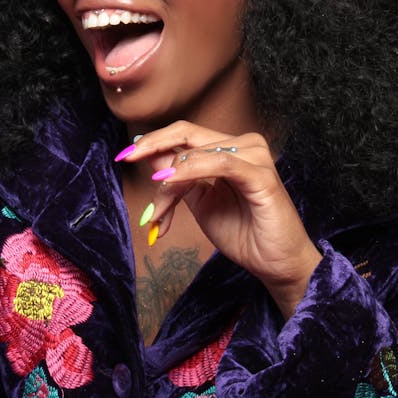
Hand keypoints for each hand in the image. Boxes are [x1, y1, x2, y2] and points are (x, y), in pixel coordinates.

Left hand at [119, 121, 321, 317]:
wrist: (274, 264)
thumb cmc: (242, 232)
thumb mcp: (199, 201)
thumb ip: (178, 178)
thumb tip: (149, 156)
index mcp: (229, 148)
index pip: (184, 134)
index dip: (153, 141)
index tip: (123, 155)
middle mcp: (243, 145)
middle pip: (186, 135)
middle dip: (152, 150)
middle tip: (125, 159)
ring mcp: (255, 157)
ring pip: (195, 155)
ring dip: (169, 182)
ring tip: (159, 213)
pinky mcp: (262, 175)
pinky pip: (220, 164)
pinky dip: (190, 171)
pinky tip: (171, 182)